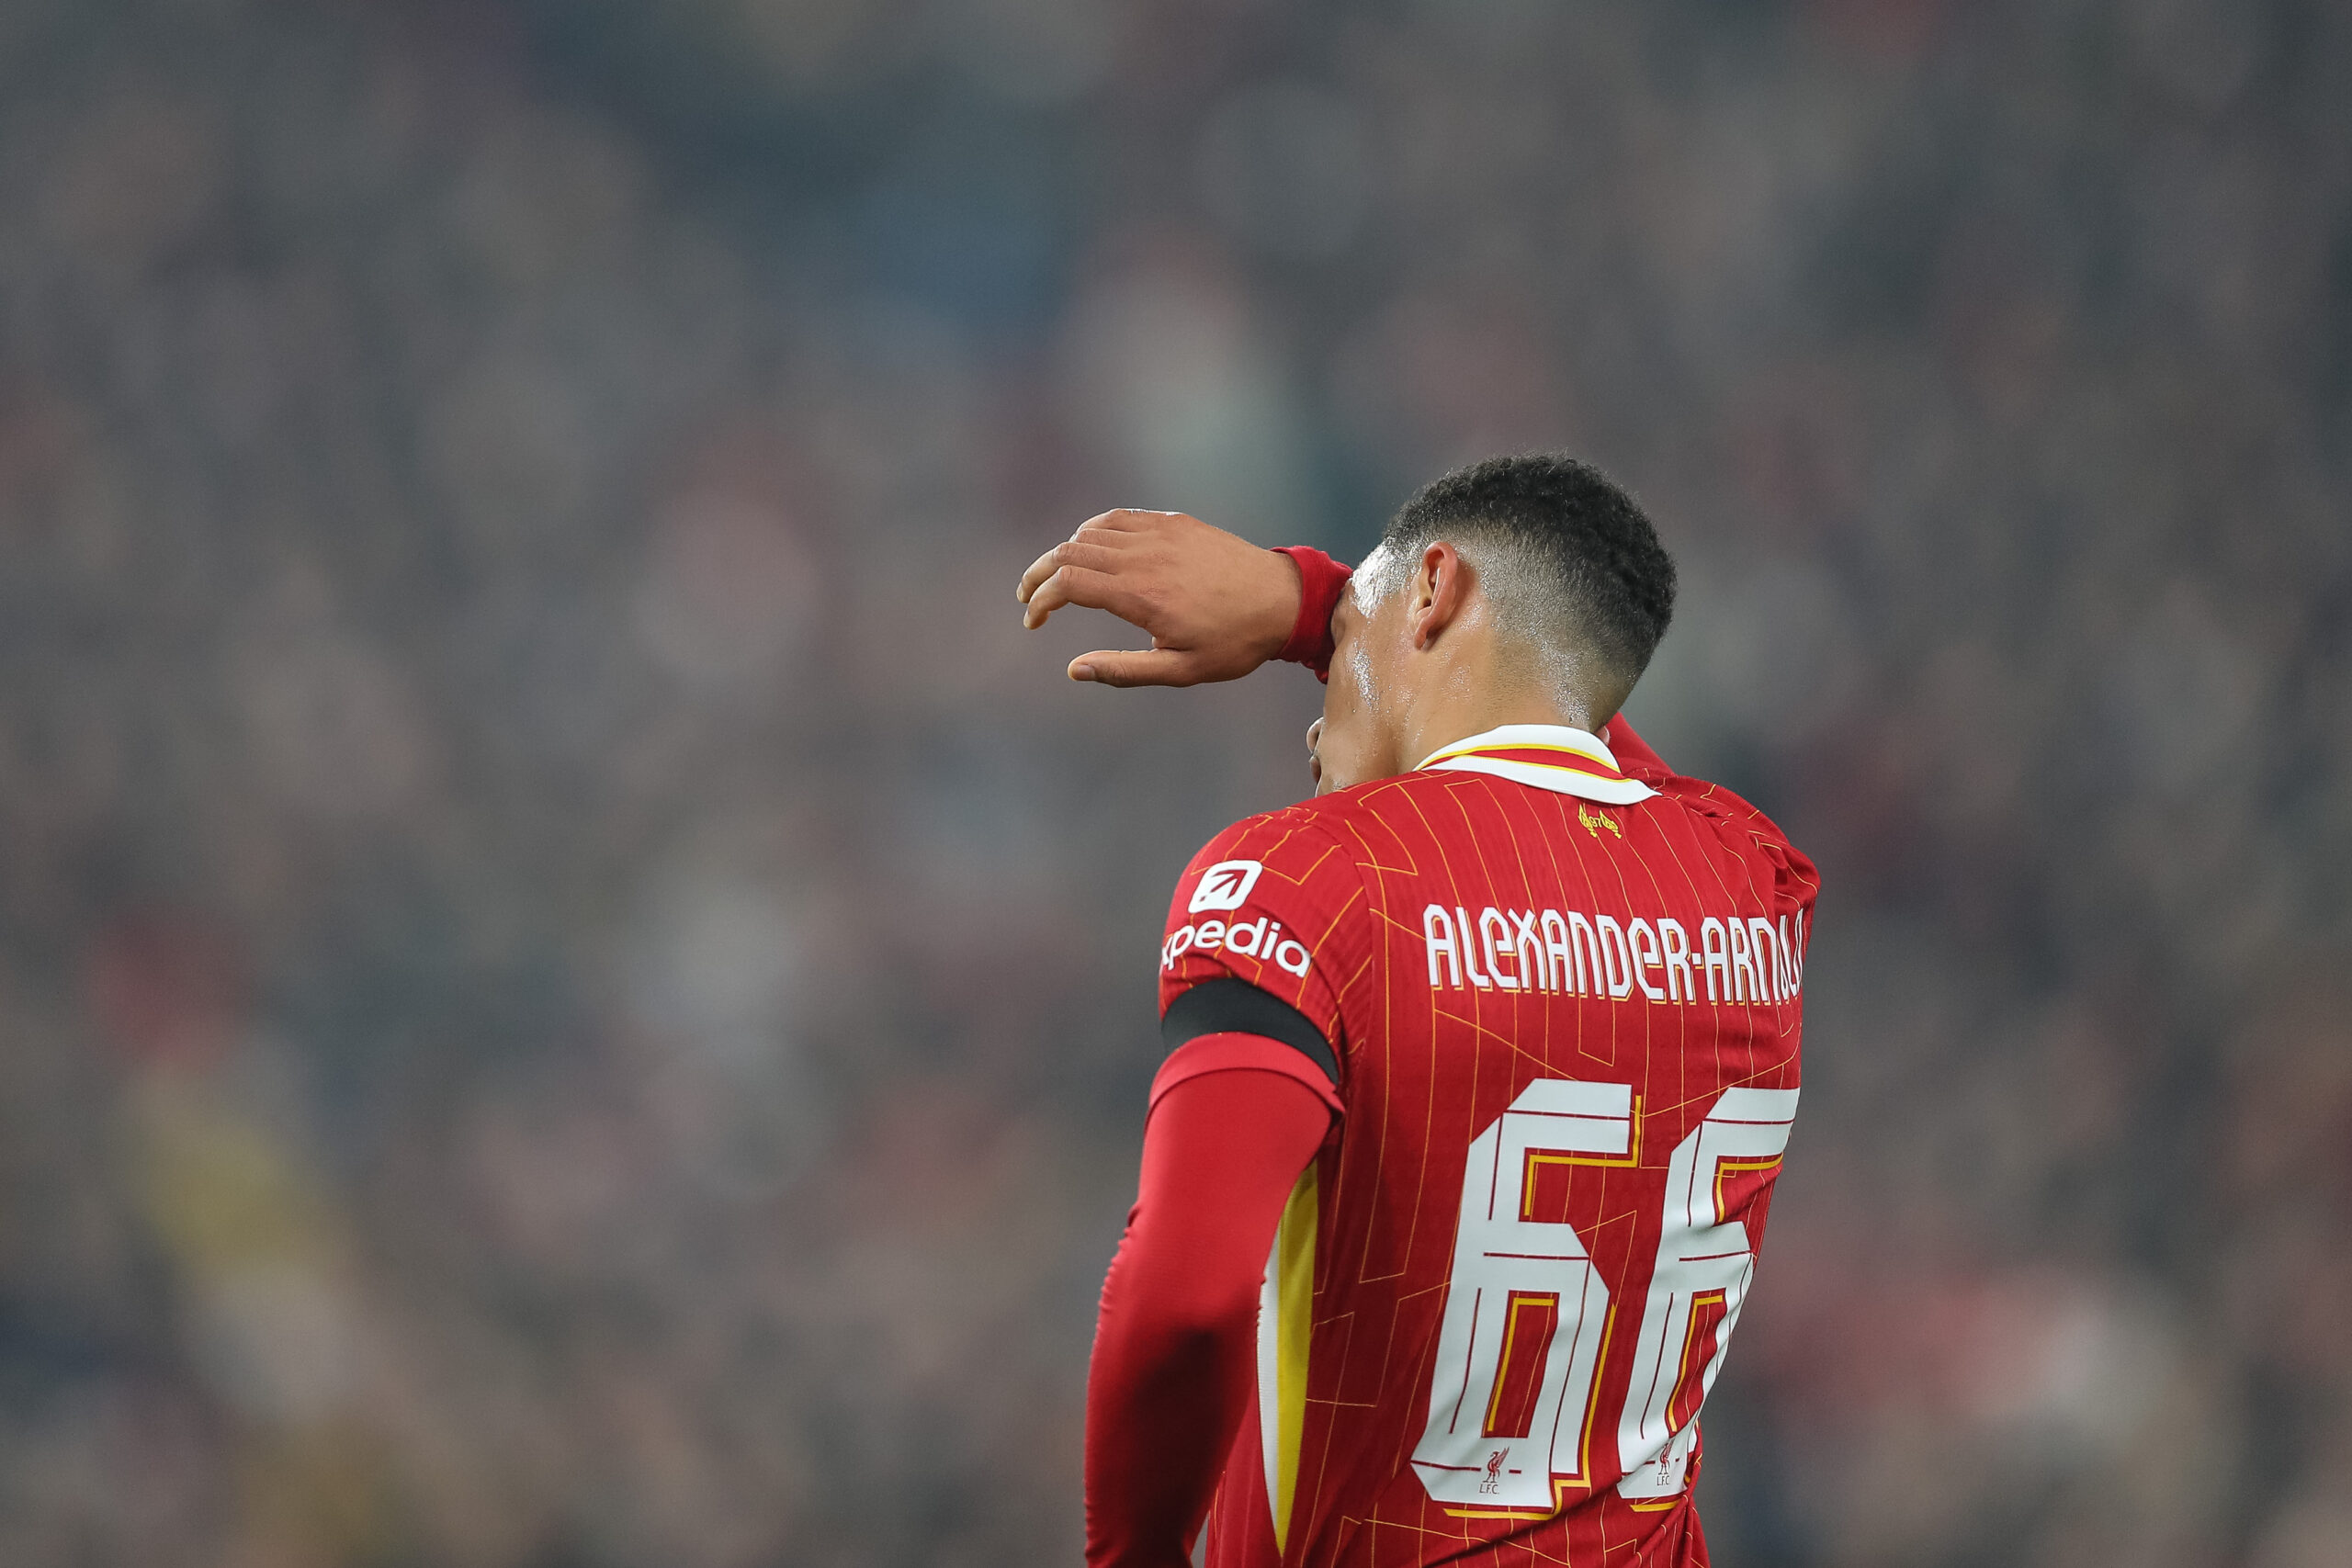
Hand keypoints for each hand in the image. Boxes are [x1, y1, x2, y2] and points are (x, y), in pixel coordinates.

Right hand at [1016, 510, 1303, 686]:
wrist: (1282, 600)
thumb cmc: (1234, 642)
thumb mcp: (1180, 670)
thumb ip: (1123, 670)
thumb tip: (1074, 670)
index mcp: (1142, 595)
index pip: (1068, 583)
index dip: (1040, 600)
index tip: (1033, 621)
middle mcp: (1145, 556)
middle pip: (1069, 552)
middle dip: (1039, 574)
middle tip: (1028, 598)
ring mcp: (1159, 533)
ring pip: (1090, 531)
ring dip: (1063, 552)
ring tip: (1055, 577)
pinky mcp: (1174, 522)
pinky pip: (1119, 517)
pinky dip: (1093, 531)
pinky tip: (1089, 548)